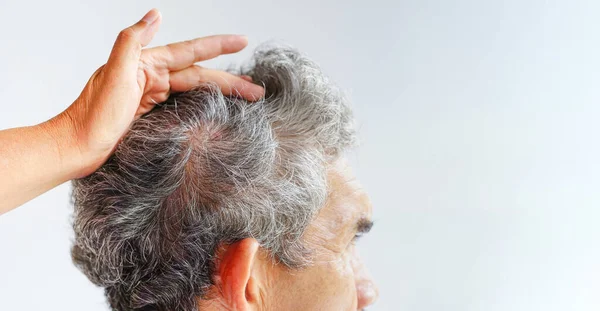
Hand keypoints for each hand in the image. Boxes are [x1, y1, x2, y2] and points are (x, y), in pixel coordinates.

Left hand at [55, 9, 263, 176]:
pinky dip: (204, 108)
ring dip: (221, 94)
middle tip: (257, 90)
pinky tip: (216, 113)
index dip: (218, 46)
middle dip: (230, 80)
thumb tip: (156, 14)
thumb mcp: (114, 72)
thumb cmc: (93, 115)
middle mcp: (151, 78)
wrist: (77, 148)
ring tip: (246, 98)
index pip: (190, 52)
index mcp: (146, 65)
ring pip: (196, 92)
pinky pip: (185, 108)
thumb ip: (133, 41)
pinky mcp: (151, 117)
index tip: (243, 41)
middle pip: (200, 76)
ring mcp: (152, 98)